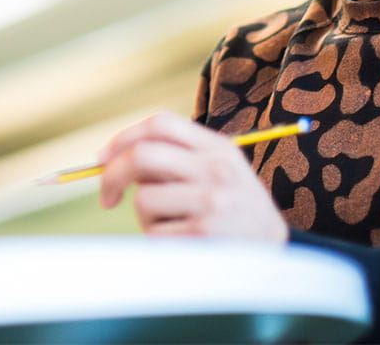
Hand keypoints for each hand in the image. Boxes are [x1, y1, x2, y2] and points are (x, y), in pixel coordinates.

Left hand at [98, 112, 288, 241]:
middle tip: (107, 196)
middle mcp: (216, 169)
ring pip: (143, 198)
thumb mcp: (220, 171)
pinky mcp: (203, 236)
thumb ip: (179, 158)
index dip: (125, 136)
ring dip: (145, 217)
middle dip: (113, 174)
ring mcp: (211, 202)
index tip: (103, 157)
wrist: (276, 255)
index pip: (161, 123)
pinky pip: (154, 233)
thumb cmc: (236, 210)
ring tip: (171, 225)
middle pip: (144, 154)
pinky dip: (158, 240)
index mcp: (218, 147)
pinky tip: (183, 243)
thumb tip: (114, 158)